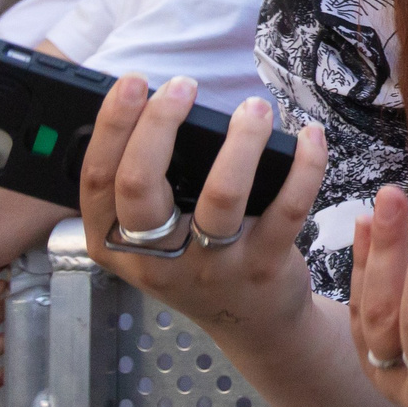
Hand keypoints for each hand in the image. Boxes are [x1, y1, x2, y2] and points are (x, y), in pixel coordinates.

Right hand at [78, 78, 329, 335]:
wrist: (254, 323)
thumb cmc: (197, 260)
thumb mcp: (151, 237)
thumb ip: (144, 187)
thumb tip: (151, 108)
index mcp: (116, 244)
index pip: (98, 180)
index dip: (112, 126)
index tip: (133, 83)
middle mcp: (157, 259)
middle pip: (141, 185)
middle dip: (158, 125)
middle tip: (182, 86)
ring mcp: (212, 266)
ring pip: (221, 195)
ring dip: (240, 142)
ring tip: (253, 108)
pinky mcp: (264, 266)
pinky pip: (287, 208)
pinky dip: (303, 167)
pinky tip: (309, 137)